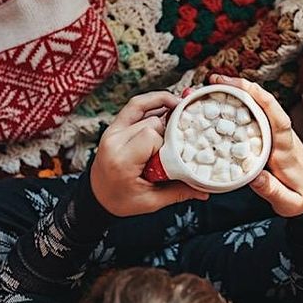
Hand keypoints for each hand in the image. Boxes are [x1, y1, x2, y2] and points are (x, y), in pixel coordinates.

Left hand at [91, 91, 208, 216]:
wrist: (96, 198)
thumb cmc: (121, 201)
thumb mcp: (150, 202)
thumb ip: (178, 192)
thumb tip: (206, 191)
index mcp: (122, 161)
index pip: (151, 136)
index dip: (168, 143)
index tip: (175, 156)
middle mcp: (114, 142)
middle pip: (150, 121)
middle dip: (169, 128)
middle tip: (182, 137)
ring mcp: (112, 131)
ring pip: (143, 107)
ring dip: (163, 106)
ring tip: (181, 106)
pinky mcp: (114, 127)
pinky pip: (134, 106)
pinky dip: (151, 101)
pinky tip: (168, 102)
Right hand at [210, 74, 302, 217]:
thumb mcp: (289, 203)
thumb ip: (272, 191)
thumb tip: (254, 178)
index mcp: (286, 149)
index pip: (278, 119)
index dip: (261, 100)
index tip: (241, 87)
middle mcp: (282, 136)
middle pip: (264, 104)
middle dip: (241, 88)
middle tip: (214, 80)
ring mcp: (276, 134)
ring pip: (258, 106)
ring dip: (238, 92)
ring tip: (211, 85)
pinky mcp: (270, 136)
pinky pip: (255, 115)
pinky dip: (239, 104)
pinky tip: (221, 101)